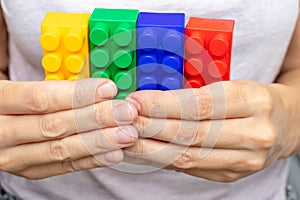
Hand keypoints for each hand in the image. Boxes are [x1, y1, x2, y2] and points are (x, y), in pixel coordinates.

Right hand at [0, 79, 137, 178]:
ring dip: (98, 141)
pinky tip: (113, 153)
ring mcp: (13, 156)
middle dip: (95, 118)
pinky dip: (91, 160)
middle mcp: (1, 133)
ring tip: (126, 134)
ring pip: (60, 149)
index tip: (108, 89)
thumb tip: (100, 90)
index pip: (40, 98)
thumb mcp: (21, 87)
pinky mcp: (29, 170)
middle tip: (125, 112)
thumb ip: (54, 89)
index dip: (77, 95)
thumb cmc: (13, 101)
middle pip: (54, 126)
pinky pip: (63, 166)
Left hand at [125, 80, 295, 181]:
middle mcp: (254, 133)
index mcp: (253, 101)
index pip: (199, 105)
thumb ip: (194, 98)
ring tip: (128, 138)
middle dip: (152, 127)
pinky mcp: (233, 175)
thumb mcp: (231, 86)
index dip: (163, 105)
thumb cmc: (252, 100)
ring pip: (188, 157)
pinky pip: (191, 169)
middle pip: (191, 134)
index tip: (136, 101)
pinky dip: (164, 160)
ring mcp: (245, 160)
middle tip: (125, 120)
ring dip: (152, 148)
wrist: (283, 124)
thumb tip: (151, 105)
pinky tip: (146, 152)